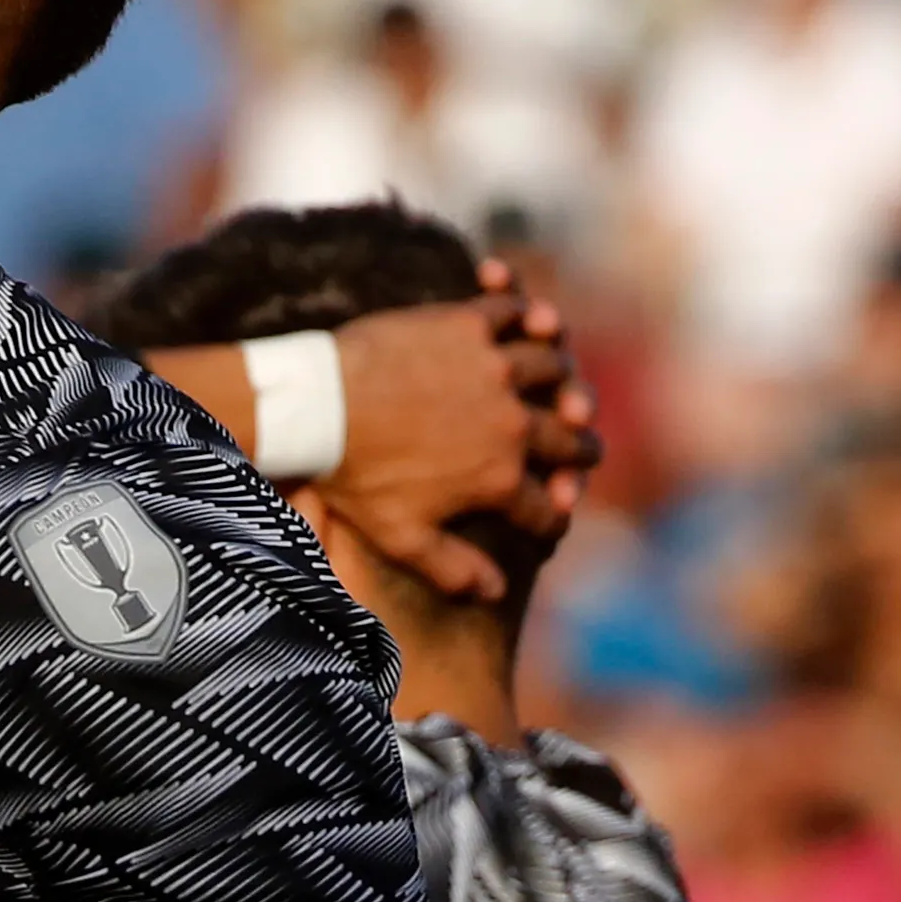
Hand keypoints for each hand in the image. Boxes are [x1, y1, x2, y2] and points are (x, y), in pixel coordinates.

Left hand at [325, 267, 599, 601]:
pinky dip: (526, 309)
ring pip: (554, 368)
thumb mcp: (400, 537)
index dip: (556, 514)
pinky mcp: (469, 325)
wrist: (315, 410)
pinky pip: (514, 310)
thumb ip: (453, 568)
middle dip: (583, 449)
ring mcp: (495, 370)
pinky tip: (532, 316)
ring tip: (563, 379)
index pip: (547, 505)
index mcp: (500, 480)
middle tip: (585, 444)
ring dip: (564, 376)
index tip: (559, 511)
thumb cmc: (353, 477)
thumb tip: (495, 592)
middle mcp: (512, 423)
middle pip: (569, 438)